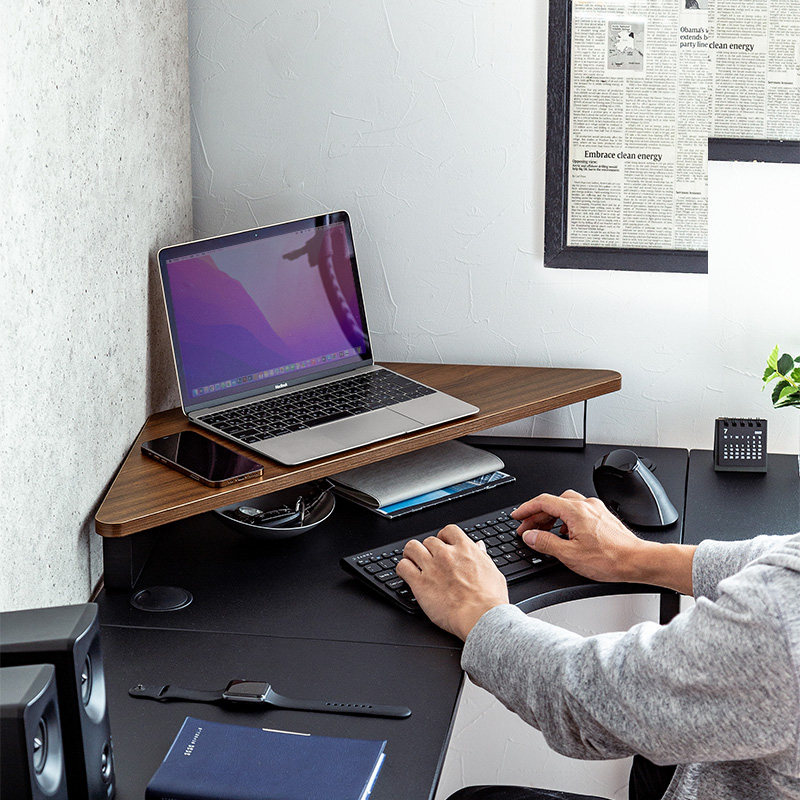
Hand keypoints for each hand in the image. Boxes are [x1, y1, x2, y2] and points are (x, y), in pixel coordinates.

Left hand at [396, 525, 509, 639]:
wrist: (480, 616)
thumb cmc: (489, 600)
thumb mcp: (493, 572)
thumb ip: (482, 556)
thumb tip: (478, 547)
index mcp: (465, 549)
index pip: (448, 531)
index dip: (443, 537)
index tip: (442, 544)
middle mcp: (446, 554)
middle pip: (428, 540)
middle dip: (427, 549)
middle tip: (427, 558)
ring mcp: (431, 567)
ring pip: (412, 548)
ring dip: (411, 554)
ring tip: (412, 561)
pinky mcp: (419, 583)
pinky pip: (403, 567)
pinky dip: (402, 569)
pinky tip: (406, 574)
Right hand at [512, 490, 645, 583]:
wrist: (637, 561)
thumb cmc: (610, 559)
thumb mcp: (570, 555)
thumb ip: (546, 543)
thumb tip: (530, 536)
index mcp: (575, 511)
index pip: (543, 502)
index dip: (526, 508)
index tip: (517, 516)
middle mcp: (586, 505)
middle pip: (554, 502)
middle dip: (537, 514)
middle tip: (527, 528)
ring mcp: (596, 509)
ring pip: (566, 505)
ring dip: (552, 516)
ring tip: (544, 532)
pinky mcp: (603, 516)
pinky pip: (578, 511)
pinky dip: (566, 519)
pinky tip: (565, 534)